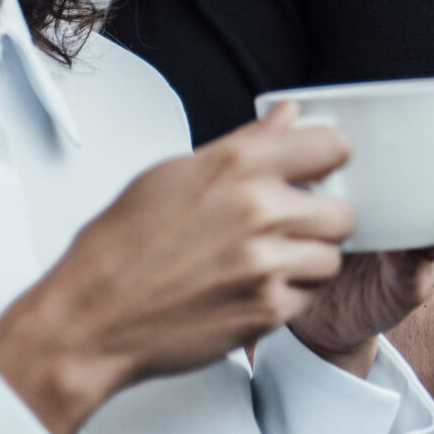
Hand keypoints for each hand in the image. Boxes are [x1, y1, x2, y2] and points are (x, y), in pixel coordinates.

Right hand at [0, 100, 354, 433]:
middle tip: (288, 229)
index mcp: (236, 166)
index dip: (328, 161)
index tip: (319, 172)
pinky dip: (288, 297)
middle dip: (320, 221)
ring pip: (332, 258)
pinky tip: (252, 291)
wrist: (91, 317)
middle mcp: (258, 210)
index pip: (332, 146)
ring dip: (307, 262)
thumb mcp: (173, 174)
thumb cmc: (121, 246)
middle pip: (342, 211)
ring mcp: (266, 263)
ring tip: (266, 263)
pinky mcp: (267, 310)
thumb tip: (288, 115)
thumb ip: (244, 143)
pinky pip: (309, 298)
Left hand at [288, 109, 433, 375]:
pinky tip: (421, 256)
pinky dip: (420, 264)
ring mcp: (420, 249)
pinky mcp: (405, 285)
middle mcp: (424, 209)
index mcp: (410, 176)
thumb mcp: (315, 185)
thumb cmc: (317, 229)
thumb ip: (308, 149)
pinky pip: (417, 274)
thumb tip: (289, 106)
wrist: (311, 301)